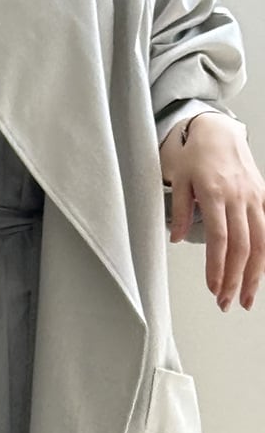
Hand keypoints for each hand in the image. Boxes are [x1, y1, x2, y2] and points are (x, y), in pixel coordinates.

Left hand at [160, 112, 264, 310]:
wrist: (217, 130)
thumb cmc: (193, 155)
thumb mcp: (177, 179)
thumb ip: (179, 211)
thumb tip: (177, 240)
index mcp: (215, 194)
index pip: (219, 239)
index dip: (217, 267)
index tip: (214, 288)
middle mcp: (239, 197)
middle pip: (243, 246)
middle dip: (236, 278)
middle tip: (227, 303)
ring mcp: (254, 197)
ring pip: (262, 241)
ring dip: (255, 273)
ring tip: (247, 298)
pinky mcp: (263, 196)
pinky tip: (261, 273)